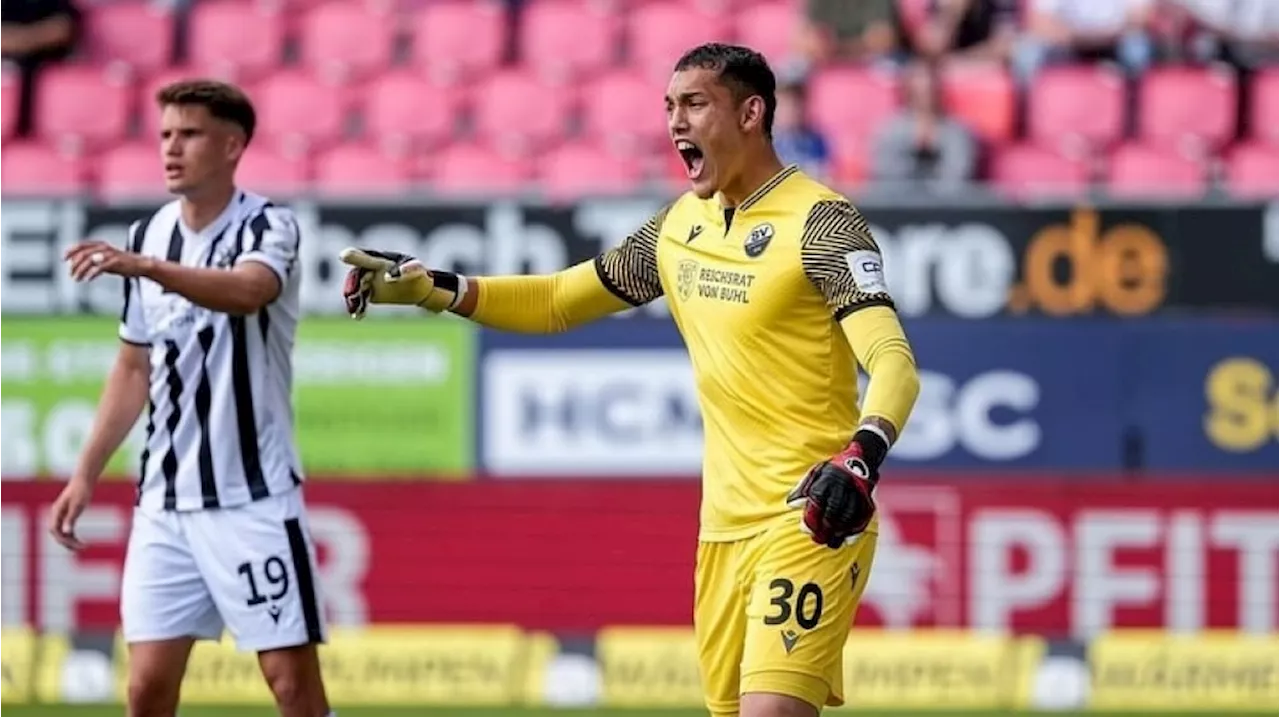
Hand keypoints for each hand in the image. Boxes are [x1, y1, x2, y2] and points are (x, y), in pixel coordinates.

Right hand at [48, 478, 94, 550]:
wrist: (84, 480)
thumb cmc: (82, 491)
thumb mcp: (78, 505)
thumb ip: (71, 518)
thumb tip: (66, 532)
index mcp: (56, 512)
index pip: (55, 530)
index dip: (64, 540)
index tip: (76, 545)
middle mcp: (56, 514)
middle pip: (57, 533)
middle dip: (67, 542)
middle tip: (82, 548)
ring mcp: (61, 515)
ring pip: (62, 532)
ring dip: (70, 541)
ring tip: (82, 547)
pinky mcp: (67, 514)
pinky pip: (66, 528)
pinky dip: (72, 535)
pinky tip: (80, 540)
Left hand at [65, 241, 147, 281]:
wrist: (140, 264)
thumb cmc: (120, 263)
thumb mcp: (104, 259)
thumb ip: (91, 260)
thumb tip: (74, 265)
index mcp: (100, 244)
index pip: (81, 245)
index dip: (71, 251)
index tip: (64, 259)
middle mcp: (103, 247)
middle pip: (83, 254)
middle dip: (75, 265)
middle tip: (71, 274)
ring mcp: (110, 254)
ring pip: (90, 261)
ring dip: (81, 270)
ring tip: (77, 279)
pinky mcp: (115, 262)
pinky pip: (100, 267)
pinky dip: (92, 273)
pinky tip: (88, 279)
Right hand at [338, 247, 463, 318]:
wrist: (423, 290)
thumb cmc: (420, 274)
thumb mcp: (416, 270)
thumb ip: (405, 270)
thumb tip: (387, 278)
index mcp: (382, 259)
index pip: (366, 257)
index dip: (355, 256)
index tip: (343, 256)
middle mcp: (372, 269)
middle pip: (357, 275)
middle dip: (352, 284)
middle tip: (350, 295)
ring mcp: (371, 281)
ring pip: (357, 288)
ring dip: (353, 298)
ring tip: (354, 310)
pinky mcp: (372, 293)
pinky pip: (362, 299)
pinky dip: (359, 307)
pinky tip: (358, 316)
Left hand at [786, 429, 887, 548]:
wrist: (860, 458)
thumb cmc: (831, 470)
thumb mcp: (814, 473)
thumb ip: (802, 489)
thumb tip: (792, 506)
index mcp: (826, 479)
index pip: (817, 500)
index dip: (811, 517)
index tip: (806, 529)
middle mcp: (842, 486)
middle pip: (833, 510)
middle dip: (825, 528)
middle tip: (818, 540)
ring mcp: (856, 492)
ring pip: (848, 516)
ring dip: (839, 532)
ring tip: (831, 543)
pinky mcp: (867, 499)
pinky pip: (862, 517)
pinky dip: (855, 530)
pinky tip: (847, 540)